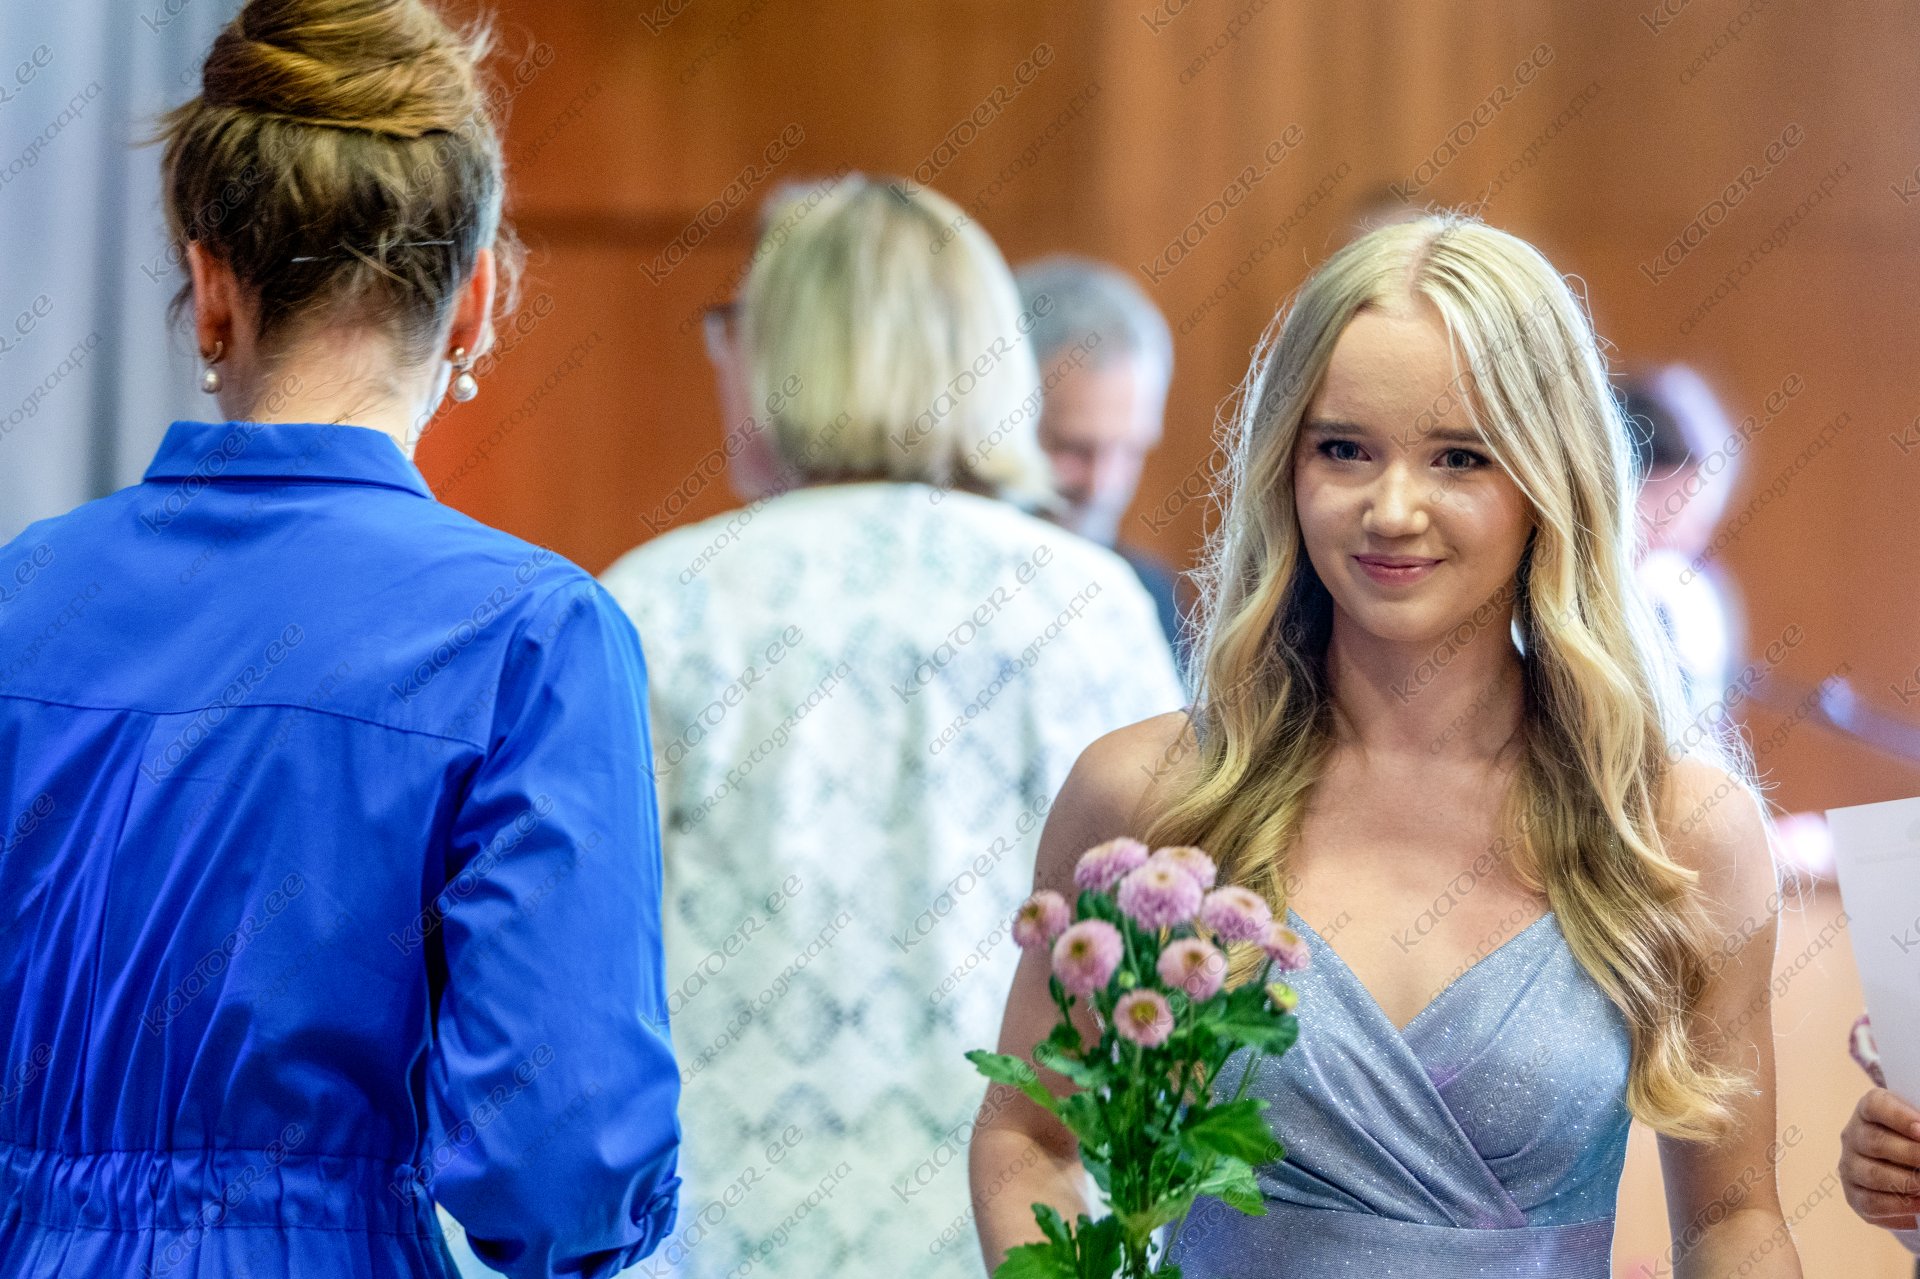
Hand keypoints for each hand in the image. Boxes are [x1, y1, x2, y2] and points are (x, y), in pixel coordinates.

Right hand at [1840, 1088, 1919, 1229]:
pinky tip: (1919, 1204)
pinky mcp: (1853, 1195)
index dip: (1900, 1117)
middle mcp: (1853, 1135)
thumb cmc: (1914, 1142)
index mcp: (1869, 1111)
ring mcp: (1850, 1165)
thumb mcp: (1918, 1130)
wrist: (1903, 1168)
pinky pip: (1871, 1203)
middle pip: (1875, 1142)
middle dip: (1911, 1154)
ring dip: (1907, 1182)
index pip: (1876, 1106)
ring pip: (1872, 1174)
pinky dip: (1899, 1207)